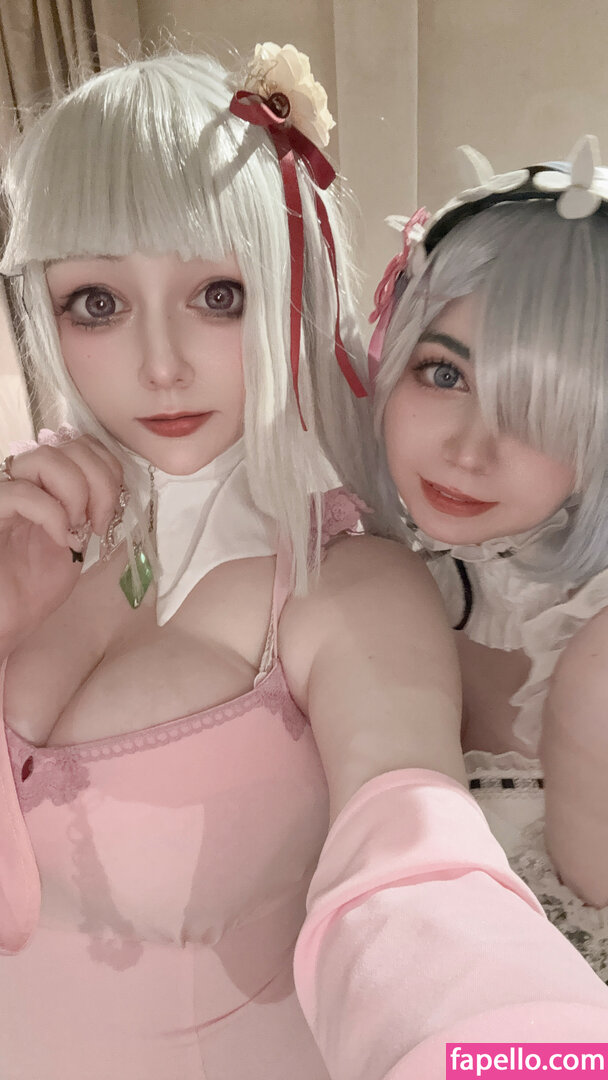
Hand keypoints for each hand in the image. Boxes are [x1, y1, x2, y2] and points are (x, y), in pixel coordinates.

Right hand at [0, 435, 123, 655]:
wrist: (4, 621)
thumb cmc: (32, 587)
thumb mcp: (75, 541)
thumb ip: (89, 510)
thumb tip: (115, 489)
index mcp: (44, 482)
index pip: (81, 444)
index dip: (107, 468)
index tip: (110, 511)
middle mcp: (21, 479)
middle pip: (70, 446)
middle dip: (100, 481)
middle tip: (98, 522)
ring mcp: (2, 493)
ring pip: (45, 458)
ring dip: (76, 493)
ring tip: (76, 528)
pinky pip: (22, 493)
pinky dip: (52, 514)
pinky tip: (61, 539)